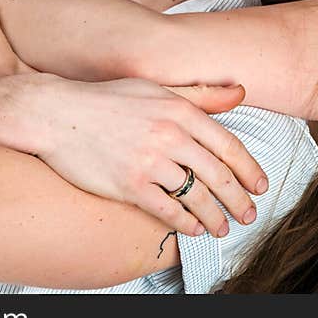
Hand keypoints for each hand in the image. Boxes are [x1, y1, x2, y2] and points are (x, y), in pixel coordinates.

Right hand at [0, 73, 267, 237]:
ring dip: (214, 217)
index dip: (250, 170)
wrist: (57, 114)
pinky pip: (167, 210)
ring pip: (196, 197)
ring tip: (222, 227)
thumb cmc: (107, 99)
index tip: (260, 186)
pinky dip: (185, 223)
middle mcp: (169, 135)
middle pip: (218, 176)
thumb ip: (200, 95)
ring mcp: (149, 161)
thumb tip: (240, 92)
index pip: (228, 146)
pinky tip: (192, 229)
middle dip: (239, 200)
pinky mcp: (128, 184)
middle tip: (248, 214)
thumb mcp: (156, 89)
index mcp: (180, 110)